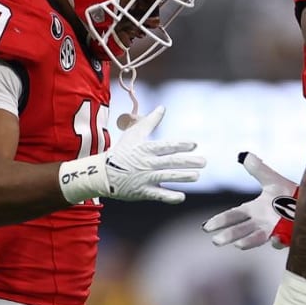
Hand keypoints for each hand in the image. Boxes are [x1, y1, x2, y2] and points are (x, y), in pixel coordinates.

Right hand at [59, 106, 205, 204]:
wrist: (102, 173)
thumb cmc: (121, 151)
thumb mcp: (133, 134)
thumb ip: (150, 121)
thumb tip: (162, 107)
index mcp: (146, 149)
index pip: (166, 146)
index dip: (180, 145)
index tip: (194, 144)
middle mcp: (147, 163)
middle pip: (171, 162)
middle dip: (188, 162)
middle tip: (203, 162)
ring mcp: (145, 178)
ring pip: (167, 177)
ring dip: (182, 177)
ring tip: (196, 176)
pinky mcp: (142, 192)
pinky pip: (158, 195)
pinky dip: (170, 196)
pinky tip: (182, 197)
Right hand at [202, 152, 296, 248]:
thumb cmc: (290, 193)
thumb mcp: (272, 180)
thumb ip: (258, 169)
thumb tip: (245, 155)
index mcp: (254, 210)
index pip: (232, 216)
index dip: (219, 221)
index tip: (206, 227)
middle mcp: (260, 222)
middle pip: (240, 230)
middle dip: (228, 235)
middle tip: (216, 241)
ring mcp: (272, 231)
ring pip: (256, 239)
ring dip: (247, 242)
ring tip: (238, 245)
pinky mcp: (286, 236)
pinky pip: (280, 241)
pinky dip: (277, 242)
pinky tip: (275, 239)